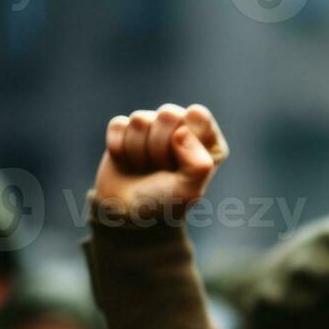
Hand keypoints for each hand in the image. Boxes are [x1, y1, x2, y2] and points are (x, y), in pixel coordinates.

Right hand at [92, 104, 228, 221]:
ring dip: (138, 151)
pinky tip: (127, 163)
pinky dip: (119, 148)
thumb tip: (181, 132)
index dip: (184, 140)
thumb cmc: (165, 204)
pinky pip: (119, 125)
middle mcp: (183, 128)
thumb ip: (198, 164)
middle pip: (168, 113)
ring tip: (145, 169)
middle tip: (161, 170)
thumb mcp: (189, 192)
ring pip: (140, 119)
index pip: (198, 115)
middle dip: (159, 146)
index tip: (179, 165)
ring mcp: (154, 126)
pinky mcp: (126, 128)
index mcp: (209, 140)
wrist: (129, 215)